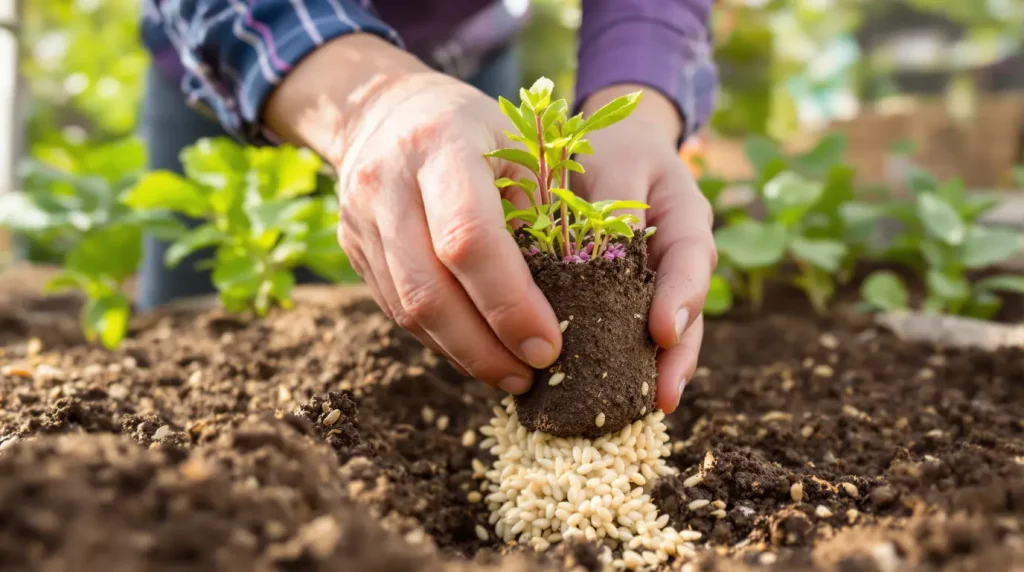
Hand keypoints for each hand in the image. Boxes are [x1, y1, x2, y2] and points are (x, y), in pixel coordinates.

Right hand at [265, 34, 561, 392]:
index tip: (549, 345)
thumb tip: (581, 299)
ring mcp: (360, 219)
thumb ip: (543, 210)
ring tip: (511, 376)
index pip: (469, 239)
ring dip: (462, 354)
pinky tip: (477, 352)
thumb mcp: (521, 145)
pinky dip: (439, 339)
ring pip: (407, 309)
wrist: (384, 110)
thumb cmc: (477, 130)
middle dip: (484, 346)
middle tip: (531, 376)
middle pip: (429, 289)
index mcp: (440, 143)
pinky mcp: (352, 249)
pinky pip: (395, 309)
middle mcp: (387, 182)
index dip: (510, 303)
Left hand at [574, 85, 716, 413]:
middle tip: (662, 396)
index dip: (681, 298)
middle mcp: (680, 259)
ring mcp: (659, 283)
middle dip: (677, 356)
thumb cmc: (613, 148)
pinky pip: (631, 333)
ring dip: (654, 371)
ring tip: (643, 409)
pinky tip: (603, 393)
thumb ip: (616, 207)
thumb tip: (605, 257)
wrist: (610, 146)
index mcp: (686, 219)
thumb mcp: (616, 162)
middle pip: (687, 313)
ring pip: (665, 333)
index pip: (690, 260)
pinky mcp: (630, 300)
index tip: (663, 332)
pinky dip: (622, 361)